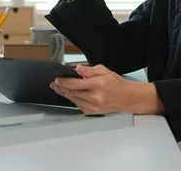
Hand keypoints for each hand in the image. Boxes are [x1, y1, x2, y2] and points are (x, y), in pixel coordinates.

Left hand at [50, 64, 164, 114]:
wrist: (126, 98)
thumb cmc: (116, 83)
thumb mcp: (104, 70)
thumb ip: (89, 70)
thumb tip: (78, 69)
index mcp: (96, 85)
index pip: (74, 83)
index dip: (64, 81)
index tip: (57, 79)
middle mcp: (93, 97)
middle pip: (72, 92)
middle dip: (61, 87)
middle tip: (54, 84)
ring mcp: (92, 105)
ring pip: (73, 99)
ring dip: (64, 93)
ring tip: (58, 88)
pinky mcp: (92, 111)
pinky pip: (78, 104)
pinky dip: (72, 99)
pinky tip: (68, 94)